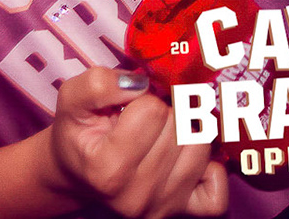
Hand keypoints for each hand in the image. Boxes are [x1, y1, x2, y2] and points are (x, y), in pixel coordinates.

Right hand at [46, 68, 228, 218]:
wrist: (78, 174)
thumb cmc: (78, 134)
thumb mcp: (72, 100)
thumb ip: (98, 84)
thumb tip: (140, 83)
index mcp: (107, 170)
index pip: (152, 111)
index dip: (142, 99)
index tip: (127, 108)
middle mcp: (137, 196)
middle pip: (179, 126)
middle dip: (164, 113)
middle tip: (143, 122)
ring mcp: (162, 208)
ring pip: (201, 146)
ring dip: (185, 133)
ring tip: (160, 136)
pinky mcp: (182, 213)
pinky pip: (216, 189)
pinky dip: (210, 169)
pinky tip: (186, 158)